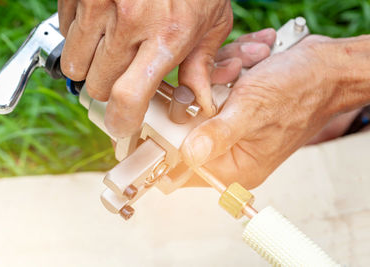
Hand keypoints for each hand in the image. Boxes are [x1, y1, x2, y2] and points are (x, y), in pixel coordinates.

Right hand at [58, 0, 233, 137]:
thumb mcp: (212, 22)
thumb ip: (200, 66)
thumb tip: (195, 103)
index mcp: (166, 36)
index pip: (128, 97)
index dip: (120, 121)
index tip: (122, 125)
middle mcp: (129, 21)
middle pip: (99, 86)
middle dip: (111, 90)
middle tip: (126, 76)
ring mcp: (98, 4)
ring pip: (75, 65)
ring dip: (91, 66)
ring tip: (115, 48)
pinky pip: (65, 33)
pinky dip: (81, 38)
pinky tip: (103, 25)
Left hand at [182, 35, 369, 188]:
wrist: (325, 68)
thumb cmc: (300, 91)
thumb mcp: (253, 111)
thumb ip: (219, 135)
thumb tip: (188, 155)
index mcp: (236, 166)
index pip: (186, 166)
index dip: (175, 137)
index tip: (182, 110)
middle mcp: (233, 151)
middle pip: (188, 127)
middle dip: (204, 95)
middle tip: (227, 79)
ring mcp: (233, 127)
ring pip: (199, 101)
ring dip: (219, 76)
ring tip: (246, 69)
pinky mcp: (235, 107)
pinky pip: (214, 88)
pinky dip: (227, 71)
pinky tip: (249, 65)